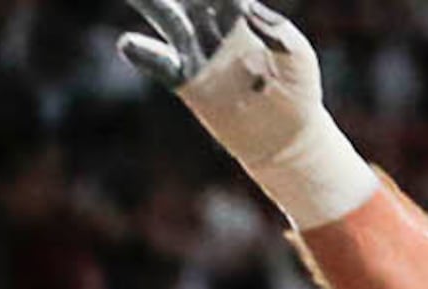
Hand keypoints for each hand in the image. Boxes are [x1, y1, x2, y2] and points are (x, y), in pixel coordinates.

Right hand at [118, 0, 378, 229]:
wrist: (288, 135)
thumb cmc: (296, 87)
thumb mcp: (297, 55)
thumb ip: (278, 31)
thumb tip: (249, 11)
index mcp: (236, 10)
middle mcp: (209, 24)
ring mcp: (194, 50)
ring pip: (165, 17)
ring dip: (150, 3)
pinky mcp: (185, 80)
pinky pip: (159, 64)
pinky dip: (143, 53)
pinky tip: (131, 45)